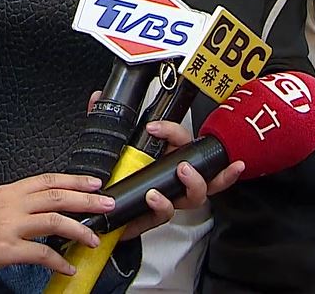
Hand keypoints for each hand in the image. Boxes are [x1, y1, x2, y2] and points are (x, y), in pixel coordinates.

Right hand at [0, 173, 114, 280]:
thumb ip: (19, 202)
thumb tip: (48, 206)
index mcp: (9, 192)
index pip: (49, 180)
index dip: (76, 180)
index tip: (96, 182)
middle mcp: (11, 205)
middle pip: (58, 196)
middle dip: (87, 200)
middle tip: (107, 204)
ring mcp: (9, 226)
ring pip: (55, 221)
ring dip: (80, 230)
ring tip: (94, 238)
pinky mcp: (5, 250)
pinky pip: (41, 254)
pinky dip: (59, 261)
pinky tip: (68, 266)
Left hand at [83, 90, 243, 240]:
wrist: (101, 211)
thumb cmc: (114, 178)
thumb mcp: (110, 147)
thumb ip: (107, 124)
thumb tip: (97, 98)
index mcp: (168, 156)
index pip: (182, 139)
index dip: (172, 131)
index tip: (153, 128)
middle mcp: (174, 177)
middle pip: (208, 170)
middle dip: (217, 165)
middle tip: (188, 161)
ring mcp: (169, 197)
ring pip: (197, 194)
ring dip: (195, 183)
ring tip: (180, 174)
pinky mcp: (155, 216)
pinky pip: (168, 213)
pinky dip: (163, 205)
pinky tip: (154, 198)